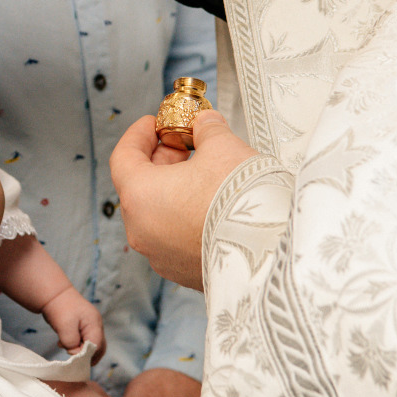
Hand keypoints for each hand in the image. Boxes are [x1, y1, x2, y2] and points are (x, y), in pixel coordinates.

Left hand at [40, 286, 104, 361]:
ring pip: (91, 344)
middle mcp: (96, 324)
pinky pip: (84, 340)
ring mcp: (90, 325)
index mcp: (94, 323)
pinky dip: (75, 344)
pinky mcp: (83, 326)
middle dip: (87, 356)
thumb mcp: (64, 327)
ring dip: (79, 349)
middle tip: (74, 360)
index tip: (71, 354)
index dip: (86, 354)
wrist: (52, 293)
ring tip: (64, 346)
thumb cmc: (59, 308)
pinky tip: (63, 342)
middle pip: (99, 347)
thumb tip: (76, 353)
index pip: (97, 345)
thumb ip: (72, 343)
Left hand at [109, 109, 254, 288]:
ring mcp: (161, 256)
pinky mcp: (183, 272)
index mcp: (140, 197)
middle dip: (160, 161)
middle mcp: (142, 231)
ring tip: (203, 174)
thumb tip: (205, 123)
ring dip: (172, 191)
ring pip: (156, 215)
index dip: (138, 135)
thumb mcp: (224, 148)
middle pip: (138, 187)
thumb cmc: (242, 202)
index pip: (122, 157)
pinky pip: (174, 238)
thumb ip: (208, 130)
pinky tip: (210, 206)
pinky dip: (184, 218)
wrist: (274, 253)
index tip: (154, 124)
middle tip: (184, 145)